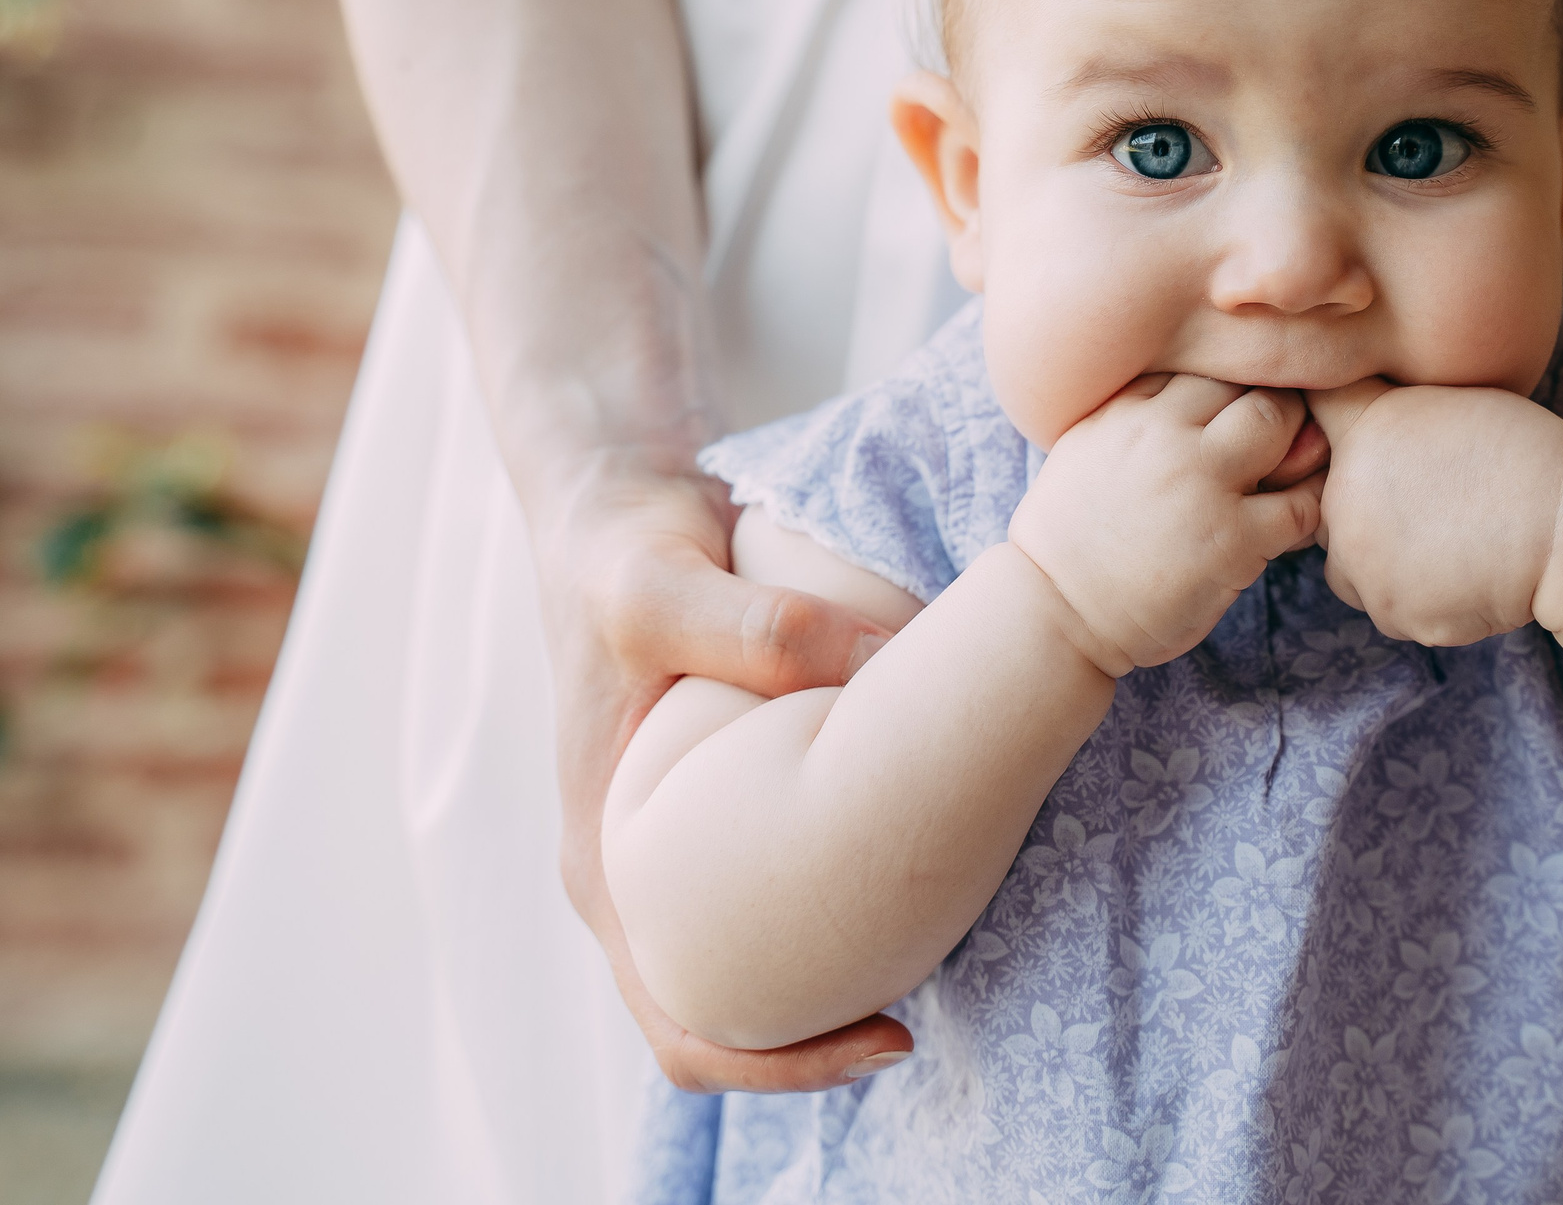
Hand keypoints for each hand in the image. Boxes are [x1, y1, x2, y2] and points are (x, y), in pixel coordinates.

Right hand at [536, 449, 916, 1090]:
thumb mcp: (659, 585)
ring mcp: (696, 840)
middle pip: (741, 1009)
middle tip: (939, 1008)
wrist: (620, 496)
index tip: (888, 1040)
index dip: (777, 1065)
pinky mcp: (742, 797)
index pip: (679, 1020)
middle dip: (831, 1029)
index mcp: (607, 863)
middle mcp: (648, 872)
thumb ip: (753, 629)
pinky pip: (805, 871)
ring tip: (955, 938)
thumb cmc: (619, 548)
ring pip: (779, 947)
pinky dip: (865, 881)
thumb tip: (878, 667)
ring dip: (853, 961)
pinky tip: (940, 853)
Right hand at [1008, 376, 1324, 674]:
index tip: (1235, 418)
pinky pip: (1301, 505)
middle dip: (1272, 408)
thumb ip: (1138, 414)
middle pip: (1247, 383)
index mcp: (1129, 409)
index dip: (1231, 388)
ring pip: (1280, 426)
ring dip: (1295, 449)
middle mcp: (1166, 433)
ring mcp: (1203, 483)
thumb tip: (1203, 397)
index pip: (1206, 364)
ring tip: (1286, 478)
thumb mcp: (1086, 449)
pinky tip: (1285, 526)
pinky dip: (1306, 510)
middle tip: (1274, 445)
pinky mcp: (1233, 539)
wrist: (1054, 612)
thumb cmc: (1069, 537)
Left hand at [1304, 378, 1562, 646]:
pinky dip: (1419, 599)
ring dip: (1379, 561)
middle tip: (1430, 505)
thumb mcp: (1450, 403)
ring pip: (1348, 568)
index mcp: (1362, 430)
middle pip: (1327, 507)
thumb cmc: (1528, 454)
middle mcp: (1346, 496)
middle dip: (1364, 508)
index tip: (1368, 434)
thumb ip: (1389, 417)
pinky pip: (1390, 608)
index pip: (1317, 412)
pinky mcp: (1395, 614)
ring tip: (1446, 543)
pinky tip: (1464, 576)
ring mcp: (1364, 563)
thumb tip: (1359, 430)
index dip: (1340, 424)